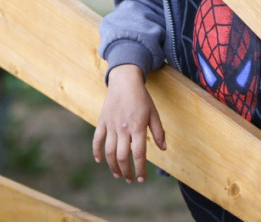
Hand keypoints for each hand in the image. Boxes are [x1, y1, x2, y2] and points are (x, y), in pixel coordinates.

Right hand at [92, 64, 165, 182]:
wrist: (124, 81)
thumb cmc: (142, 98)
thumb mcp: (153, 113)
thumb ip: (158, 132)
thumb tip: (163, 149)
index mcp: (138, 127)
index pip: (138, 154)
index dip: (140, 169)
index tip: (142, 178)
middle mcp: (123, 128)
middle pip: (122, 156)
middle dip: (126, 171)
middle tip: (130, 179)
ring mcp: (111, 125)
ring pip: (109, 151)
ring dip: (113, 166)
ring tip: (118, 174)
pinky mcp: (102, 122)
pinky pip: (97, 140)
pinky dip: (96, 151)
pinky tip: (99, 160)